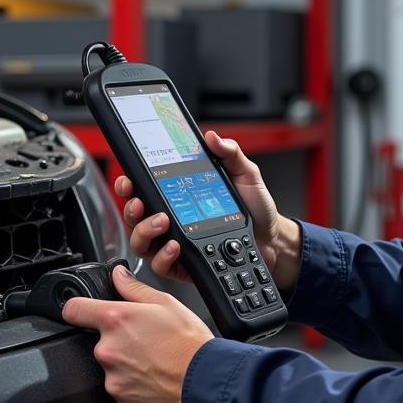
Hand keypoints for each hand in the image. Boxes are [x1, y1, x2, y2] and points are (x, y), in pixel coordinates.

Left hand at [61, 263, 213, 402]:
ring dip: (130, 371)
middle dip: (120, 345)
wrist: (208, 381)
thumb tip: (118, 275)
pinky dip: (139, 395)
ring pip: (115, 373)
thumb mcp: (167, 303)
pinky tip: (159, 386)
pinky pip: (126, 399)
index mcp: (116, 321)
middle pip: (102, 345)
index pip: (74, 310)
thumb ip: (134, 288)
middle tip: (148, 346)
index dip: (79, 310)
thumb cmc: (190, 343)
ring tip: (158, 367)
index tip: (84, 314)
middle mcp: (108, 352)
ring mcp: (114, 383)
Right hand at [116, 130, 300, 290]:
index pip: (145, 188)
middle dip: (131, 207)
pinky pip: (159, 265)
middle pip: (134, 216)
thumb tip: (213, 137)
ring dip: (144, 230)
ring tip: (162, 221)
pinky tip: (175, 245)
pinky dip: (163, 256)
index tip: (129, 179)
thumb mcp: (245, 175)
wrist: (273, 239)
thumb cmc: (256, 208)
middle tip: (142, 202)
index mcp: (180, 195)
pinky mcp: (183, 265)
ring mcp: (174, 244)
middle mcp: (172, 219)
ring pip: (140, 242)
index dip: (129, 184)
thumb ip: (230, 154)